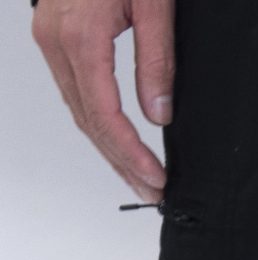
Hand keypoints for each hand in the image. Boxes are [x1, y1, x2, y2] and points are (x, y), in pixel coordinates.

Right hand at [32, 0, 172, 202]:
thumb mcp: (156, 6)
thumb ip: (157, 61)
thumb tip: (159, 114)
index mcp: (80, 37)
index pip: (104, 114)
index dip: (130, 154)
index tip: (157, 180)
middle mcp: (55, 40)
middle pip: (87, 119)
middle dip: (120, 161)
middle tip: (154, 193)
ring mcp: (49, 36)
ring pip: (77, 107)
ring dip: (107, 146)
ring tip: (139, 177)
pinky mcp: (54, 33)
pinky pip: (73, 88)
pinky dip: (95, 120)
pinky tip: (116, 139)